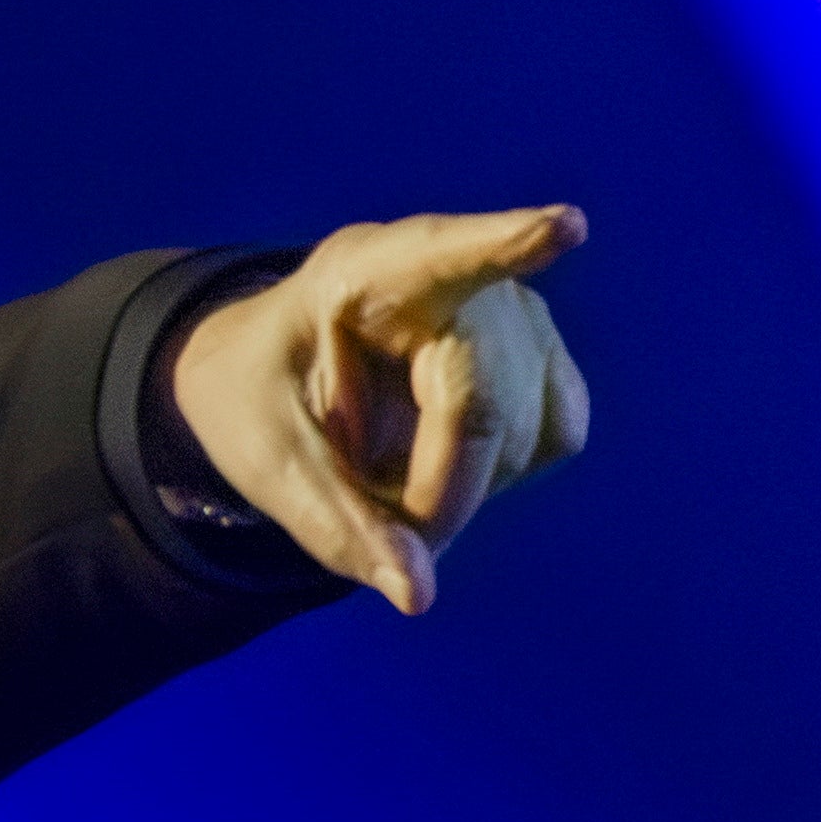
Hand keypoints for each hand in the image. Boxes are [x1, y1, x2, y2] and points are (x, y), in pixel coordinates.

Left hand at [173, 205, 590, 613]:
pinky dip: (495, 473)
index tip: (563, 226)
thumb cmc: (257, 394)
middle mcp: (455, 279)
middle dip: (436, 489)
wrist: (269, 367)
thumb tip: (416, 594)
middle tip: (384, 532)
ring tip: (387, 466)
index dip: (507, 242)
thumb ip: (332, 524)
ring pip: (527, 432)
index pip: (440, 255)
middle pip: (480, 403)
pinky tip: (439, 457)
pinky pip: (551, 438)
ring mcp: (514, 312)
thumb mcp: (263, 459)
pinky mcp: (545, 355)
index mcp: (363, 273)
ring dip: (462, 483)